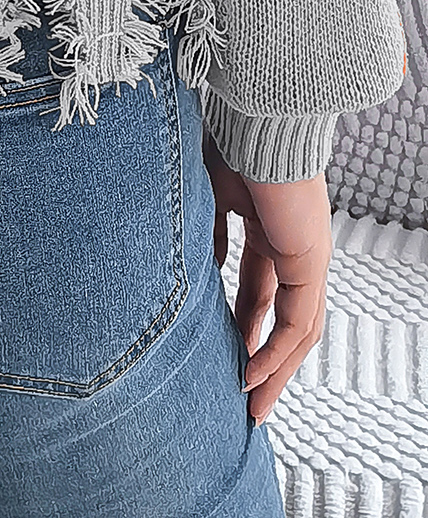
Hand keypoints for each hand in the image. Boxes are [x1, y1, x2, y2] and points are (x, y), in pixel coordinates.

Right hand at [203, 126, 330, 424]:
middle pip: (288, 320)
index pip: (265, 293)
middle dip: (265, 361)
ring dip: (275, 369)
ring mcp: (308, 256)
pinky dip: (276, 351)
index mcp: (274, 231)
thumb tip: (207, 265)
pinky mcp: (310, 259)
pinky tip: (252, 371)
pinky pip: (298, 321)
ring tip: (251, 403)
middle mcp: (297, 248)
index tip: (224, 354)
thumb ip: (211, 232)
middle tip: (242, 395)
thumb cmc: (231, 139)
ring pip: (299, 330)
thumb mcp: (212, 194)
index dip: (245, 326)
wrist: (255, 114)